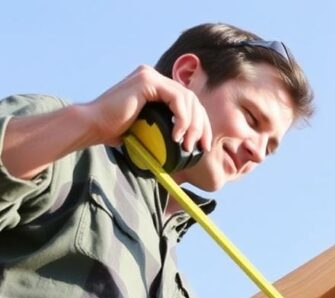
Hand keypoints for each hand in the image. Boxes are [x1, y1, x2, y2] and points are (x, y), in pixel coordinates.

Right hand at [81, 64, 211, 151]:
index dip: (202, 124)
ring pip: (188, 99)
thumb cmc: (116, 132)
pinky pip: (177, 98)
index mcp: (156, 87)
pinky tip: (177, 135)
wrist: (92, 126)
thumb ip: (166, 128)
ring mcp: (150, 75)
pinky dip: (182, 118)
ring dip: (193, 124)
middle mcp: (154, 77)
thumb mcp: (150, 130)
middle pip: (193, 100)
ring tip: (187, 145)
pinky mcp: (147, 80)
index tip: (204, 145)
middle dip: (202, 125)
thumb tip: (190, 144)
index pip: (190, 103)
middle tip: (201, 147)